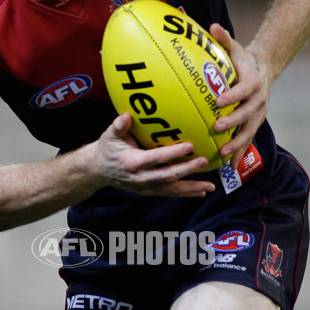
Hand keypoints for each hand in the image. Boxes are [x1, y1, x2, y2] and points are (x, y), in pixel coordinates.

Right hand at [93, 114, 215, 196]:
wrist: (99, 170)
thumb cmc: (107, 148)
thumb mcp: (109, 135)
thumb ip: (118, 126)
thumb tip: (126, 116)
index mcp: (133, 163)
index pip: (156, 158)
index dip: (173, 153)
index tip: (189, 146)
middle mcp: (141, 178)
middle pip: (168, 176)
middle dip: (187, 170)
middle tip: (205, 161)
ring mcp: (146, 187)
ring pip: (172, 189)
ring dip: (192, 188)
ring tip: (211, 187)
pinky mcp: (150, 191)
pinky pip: (170, 194)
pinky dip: (186, 193)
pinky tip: (202, 192)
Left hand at [209, 24, 272, 169]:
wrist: (264, 69)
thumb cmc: (243, 59)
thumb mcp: (235, 47)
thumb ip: (224, 39)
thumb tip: (212, 27)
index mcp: (253, 82)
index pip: (243, 90)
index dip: (232, 95)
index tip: (218, 101)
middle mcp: (259, 100)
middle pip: (247, 114)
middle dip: (232, 123)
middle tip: (216, 128)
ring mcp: (258, 114)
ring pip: (249, 131)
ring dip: (238, 143)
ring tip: (224, 154)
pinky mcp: (255, 123)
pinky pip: (248, 140)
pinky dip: (241, 153)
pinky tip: (230, 167)